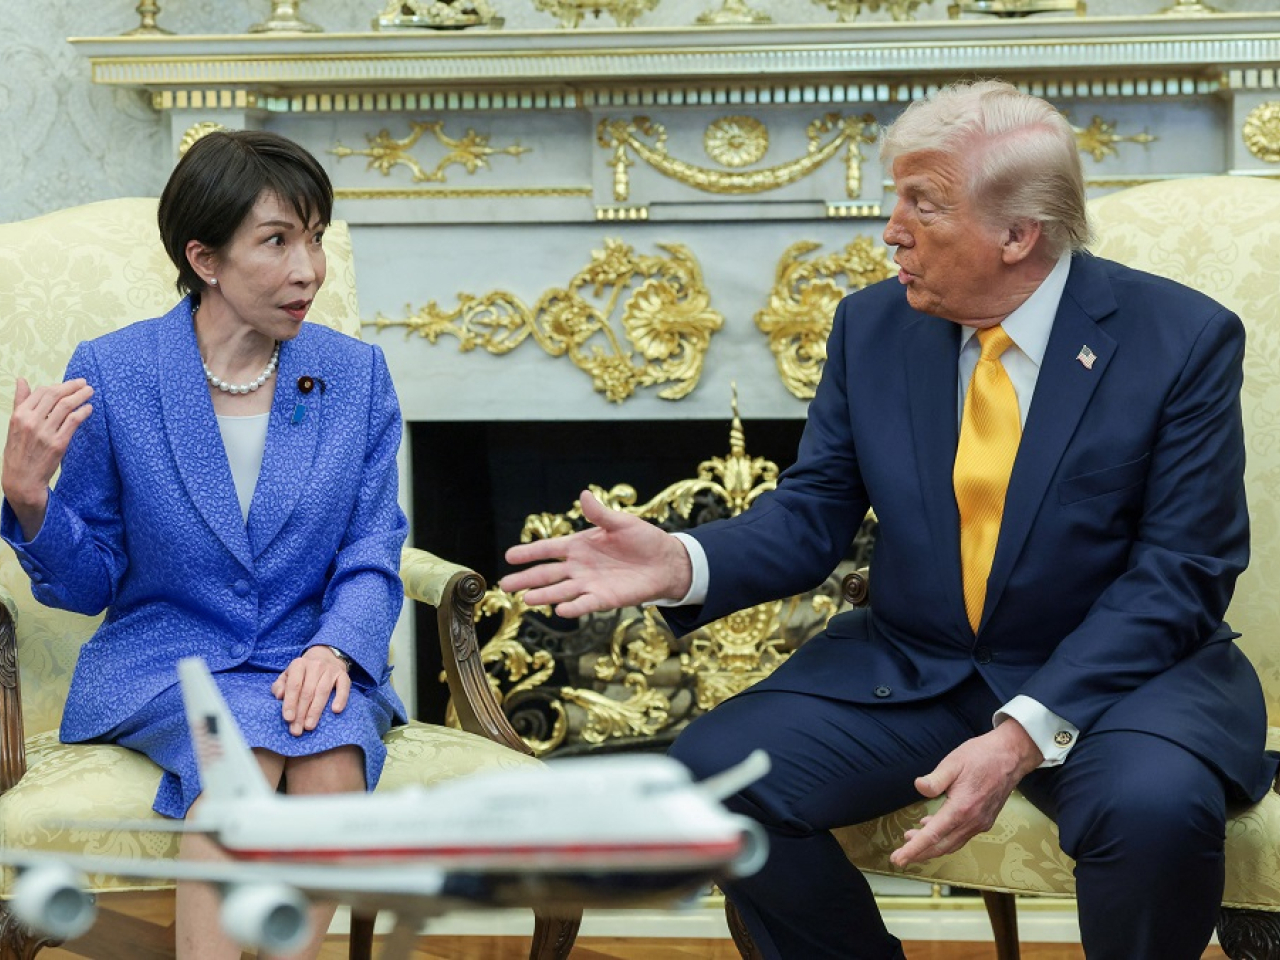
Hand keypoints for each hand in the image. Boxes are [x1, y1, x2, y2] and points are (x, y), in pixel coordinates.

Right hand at [1, 377, 93, 539]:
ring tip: (90, 391)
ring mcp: (44, 432)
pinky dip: (83, 412)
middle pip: (55, 396)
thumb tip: (22, 380)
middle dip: (72, 386)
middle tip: (84, 383)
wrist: (22, 479)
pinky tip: (89, 408)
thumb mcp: (15, 424)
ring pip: (66, 406)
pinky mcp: (58, 443)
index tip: (69, 385)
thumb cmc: (19, 451)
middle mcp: (31, 421)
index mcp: (19, 415)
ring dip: (80, 396)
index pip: (42, 392)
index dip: (58, 386)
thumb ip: (21, 402)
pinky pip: (73, 421)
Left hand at [272, 646, 351, 736]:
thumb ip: (279, 686)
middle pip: (307, 692)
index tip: (288, 719)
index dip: (290, 703)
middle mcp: (315, 665)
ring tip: (309, 726)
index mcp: (299, 664)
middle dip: (301, 713)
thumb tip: (280, 696)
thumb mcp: (287, 675)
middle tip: (297, 730)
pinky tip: (336, 710)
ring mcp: (331, 670)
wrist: (325, 656)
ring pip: (323, 692)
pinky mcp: (343, 675)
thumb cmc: (303, 672)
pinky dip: (341, 698)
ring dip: (316, 711)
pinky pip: (344, 687)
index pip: (294, 685)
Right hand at [499, 489, 692, 617]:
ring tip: (526, 600)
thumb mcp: (620, 522)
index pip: (548, 549)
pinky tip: (560, 611)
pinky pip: (586, 604)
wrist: (665, 561)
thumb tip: (584, 494)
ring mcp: (590, 584)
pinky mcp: (605, 599)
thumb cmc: (642, 539)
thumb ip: (600, 514)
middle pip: (547, 573)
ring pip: (561, 591)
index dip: (529, 552)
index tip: (509, 556)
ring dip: (545, 595)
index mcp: (579, 546)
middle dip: (526, 579)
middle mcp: (579, 567)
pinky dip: (574, 607)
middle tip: (505, 585)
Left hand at [890, 719, 1043, 867]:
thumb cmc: (982, 756)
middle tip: (900, 855)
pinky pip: (962, 836)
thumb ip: (935, 779)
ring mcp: (981, 823)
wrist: (1011, 756)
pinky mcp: (985, 820)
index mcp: (962, 808)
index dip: (914, 849)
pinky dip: (946, 837)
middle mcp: (972, 821)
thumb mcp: (953, 763)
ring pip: (953, 843)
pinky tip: (934, 827)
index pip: (933, 835)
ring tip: (912, 839)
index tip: (899, 860)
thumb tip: (918, 787)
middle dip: (920, 853)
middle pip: (942, 846)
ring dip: (932, 846)